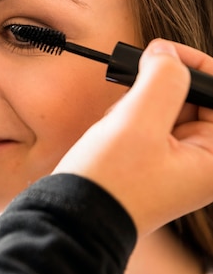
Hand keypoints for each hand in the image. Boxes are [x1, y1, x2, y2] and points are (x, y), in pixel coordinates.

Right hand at [53, 39, 212, 235]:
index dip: (196, 66)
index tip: (163, 55)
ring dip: (139, 105)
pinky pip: (150, 123)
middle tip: (131, 97)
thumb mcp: (138, 123)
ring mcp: (178, 163)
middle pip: (195, 98)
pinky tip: (111, 135)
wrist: (73, 220)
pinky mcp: (155, 163)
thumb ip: (162, 79)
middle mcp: (204, 162)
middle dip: (159, 91)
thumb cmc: (110, 185)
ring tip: (117, 128)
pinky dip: (128, 119)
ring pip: (168, 107)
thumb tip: (166, 53)